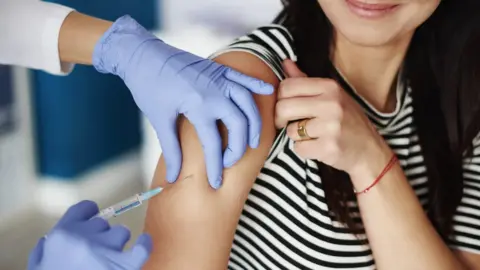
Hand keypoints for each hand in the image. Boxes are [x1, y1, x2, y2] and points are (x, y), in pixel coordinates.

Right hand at [28, 201, 151, 269]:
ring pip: (121, 233)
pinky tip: (143, 242)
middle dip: (100, 235)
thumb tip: (49, 240)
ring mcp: (108, 250)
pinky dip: (144, 244)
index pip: (82, 210)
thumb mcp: (37, 268)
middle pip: (102, 224)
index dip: (87, 213)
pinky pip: (142, 248)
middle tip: (94, 252)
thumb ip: (42, 251)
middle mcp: (86, 238)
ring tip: (110, 257)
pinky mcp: (126, 266)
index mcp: (62, 236)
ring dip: (117, 243)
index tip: (91, 218)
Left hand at [93, 16, 273, 188]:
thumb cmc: (149, 86)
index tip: (216, 182)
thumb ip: (171, 149)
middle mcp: (215, 92)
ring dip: (254, 123)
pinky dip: (257, 85)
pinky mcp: (219, 69)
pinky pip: (244, 78)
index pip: (213, 143)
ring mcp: (220, 78)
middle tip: (231, 161)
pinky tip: (268, 92)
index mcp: (199, 106)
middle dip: (239, 147)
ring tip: (254, 140)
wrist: (143, 54)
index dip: (215, 166)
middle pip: (239, 124)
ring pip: (248, 103)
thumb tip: (174, 177)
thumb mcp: (159, 120)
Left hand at [275, 60, 391, 184]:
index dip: (280, 99)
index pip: (287, 86)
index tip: (286, 107)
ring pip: (291, 131)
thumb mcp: (331, 95)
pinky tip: (318, 146)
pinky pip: (299, 148)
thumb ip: (304, 80)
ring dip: (296, 136)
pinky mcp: (329, 147)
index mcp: (330, 87)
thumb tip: (285, 62)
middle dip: (281, 119)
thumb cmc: (346, 120)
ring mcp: (331, 126)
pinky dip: (304, 150)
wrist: (369, 150)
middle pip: (283, 108)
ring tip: (312, 135)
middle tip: (290, 124)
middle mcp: (331, 104)